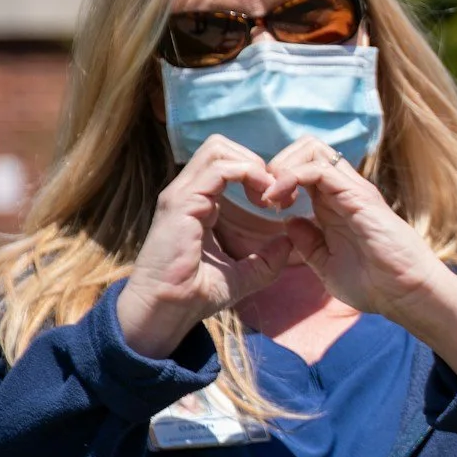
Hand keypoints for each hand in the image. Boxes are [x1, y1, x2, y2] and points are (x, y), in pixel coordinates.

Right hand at [118, 137, 292, 358]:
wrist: (168, 311)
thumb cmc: (197, 294)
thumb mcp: (244, 274)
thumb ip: (267, 259)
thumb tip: (288, 242)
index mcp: (198, 202)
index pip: (226, 163)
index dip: (257, 173)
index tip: (280, 200)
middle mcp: (187, 192)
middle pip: (221, 146)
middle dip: (255, 161)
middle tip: (276, 192)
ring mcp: (181, 193)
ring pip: (218, 148)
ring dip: (253, 165)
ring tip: (270, 195)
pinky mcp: (181, 202)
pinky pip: (219, 169)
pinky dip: (247, 175)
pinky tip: (263, 200)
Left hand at [264, 139, 456, 372]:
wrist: (406, 294)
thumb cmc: (375, 285)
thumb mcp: (327, 265)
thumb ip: (308, 243)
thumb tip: (290, 222)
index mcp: (335, 205)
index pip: (303, 168)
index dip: (278, 178)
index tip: (265, 206)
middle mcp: (344, 191)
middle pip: (306, 148)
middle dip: (277, 164)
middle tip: (265, 196)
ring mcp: (352, 190)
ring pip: (312, 149)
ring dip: (283, 167)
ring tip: (271, 197)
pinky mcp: (357, 195)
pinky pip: (318, 169)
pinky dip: (291, 177)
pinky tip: (279, 201)